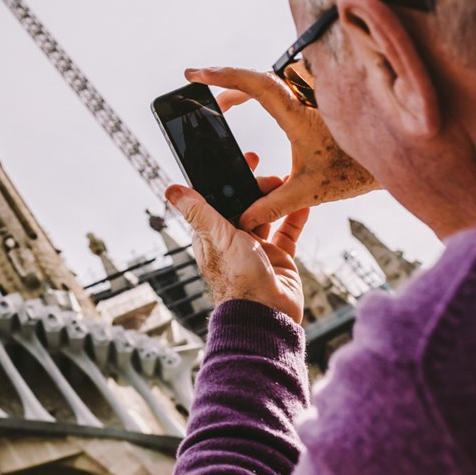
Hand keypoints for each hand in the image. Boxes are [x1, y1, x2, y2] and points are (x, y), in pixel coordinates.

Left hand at [166, 153, 308, 322]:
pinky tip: (304, 203)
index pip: (219, 197)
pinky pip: (287, 232)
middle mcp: (233, 239)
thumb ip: (199, 211)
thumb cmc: (238, 279)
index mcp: (213, 233)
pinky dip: (295, 217)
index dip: (230, 178)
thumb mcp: (217, 238)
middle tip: (271, 173)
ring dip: (277, 198)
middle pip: (246, 203)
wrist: (267, 314)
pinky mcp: (278, 257)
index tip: (245, 160)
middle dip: (258, 186)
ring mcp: (257, 248)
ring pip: (268, 214)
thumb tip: (171, 189)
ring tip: (289, 181)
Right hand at [186, 66, 378, 230]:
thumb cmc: (356, 171)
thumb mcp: (309, 192)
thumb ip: (272, 205)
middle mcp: (304, 96)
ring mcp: (312, 92)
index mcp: (298, 114)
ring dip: (244, 88)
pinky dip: (260, 90)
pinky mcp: (317, 96)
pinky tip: (248, 103)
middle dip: (226, 83)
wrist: (397, 155)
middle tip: (202, 89)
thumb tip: (243, 220)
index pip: (254, 84)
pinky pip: (281, 84)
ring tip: (224, 104)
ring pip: (270, 79)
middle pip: (257, 78)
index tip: (194, 73)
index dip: (222, 76)